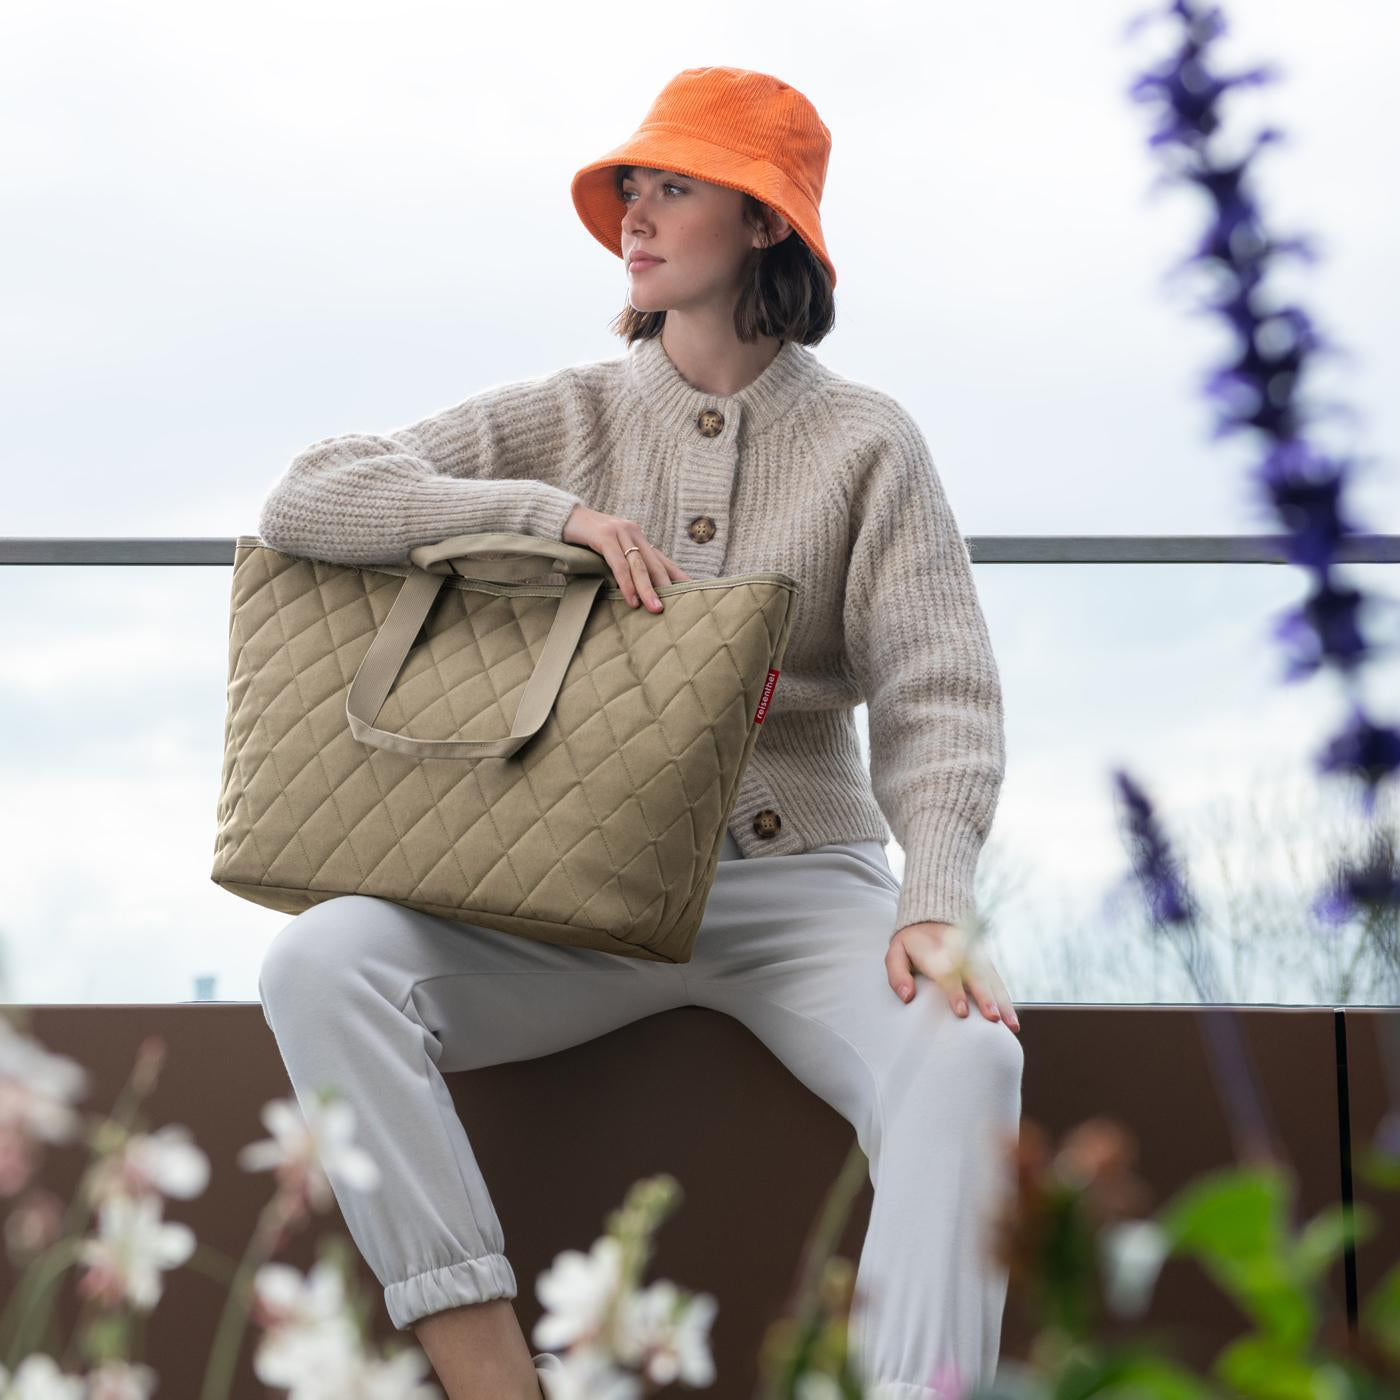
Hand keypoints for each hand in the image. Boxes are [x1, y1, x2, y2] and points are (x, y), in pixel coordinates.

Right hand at [563, 505, 692, 610]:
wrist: (561, 515)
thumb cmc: (584, 538)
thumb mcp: (608, 551)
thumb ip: (623, 565)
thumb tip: (635, 592)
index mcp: (637, 537)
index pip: (663, 560)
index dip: (679, 577)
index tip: (695, 593)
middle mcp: (633, 532)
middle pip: (655, 565)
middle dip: (668, 588)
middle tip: (680, 608)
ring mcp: (619, 532)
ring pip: (639, 566)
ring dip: (648, 590)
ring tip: (656, 609)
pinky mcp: (604, 536)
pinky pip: (618, 564)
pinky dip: (626, 583)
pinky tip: (631, 599)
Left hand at [885, 920, 1020, 1032]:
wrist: (932, 918)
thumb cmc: (912, 944)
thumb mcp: (896, 953)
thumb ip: (898, 975)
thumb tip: (907, 997)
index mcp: (937, 954)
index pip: (948, 974)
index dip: (955, 992)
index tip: (962, 1011)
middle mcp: (962, 956)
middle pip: (976, 978)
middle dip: (985, 998)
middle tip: (992, 1018)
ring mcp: (977, 959)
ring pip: (992, 982)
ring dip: (1002, 1003)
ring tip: (1011, 1025)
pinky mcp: (986, 964)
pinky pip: (998, 983)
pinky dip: (1006, 1001)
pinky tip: (1012, 1020)